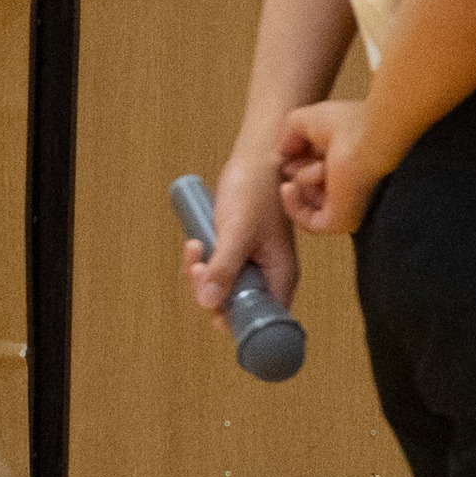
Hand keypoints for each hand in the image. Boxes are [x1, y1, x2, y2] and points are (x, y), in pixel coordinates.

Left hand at [183, 145, 299, 325]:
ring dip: (201, 274)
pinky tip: (196, 242)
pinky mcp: (238, 254)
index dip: (234, 318)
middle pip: (236, 306)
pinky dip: (201, 262)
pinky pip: (216, 271)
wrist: (258, 159)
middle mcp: (269, 275)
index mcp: (281, 275)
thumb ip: (225, 267)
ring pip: (221, 289)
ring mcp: (253, 265)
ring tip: (195, 247)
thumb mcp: (238, 231)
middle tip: (199, 265)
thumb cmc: (258, 190)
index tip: (211, 301)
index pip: (261, 317)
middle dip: (209, 291)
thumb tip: (208, 303)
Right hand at [276, 98, 388, 236]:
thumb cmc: (349, 125)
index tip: (294, 149)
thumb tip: (282, 152)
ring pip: (308, 201)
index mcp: (350, 164)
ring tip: (321, 167)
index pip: (316, 172)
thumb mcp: (309, 120)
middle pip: (310, 186)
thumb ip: (291, 133)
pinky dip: (293, 205)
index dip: (299, 160)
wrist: (371, 141)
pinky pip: (308, 222)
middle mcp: (352, 186)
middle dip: (299, 169)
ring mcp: (348, 206)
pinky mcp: (342, 222)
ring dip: (304, 180)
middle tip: (307, 157)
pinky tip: (289, 187)